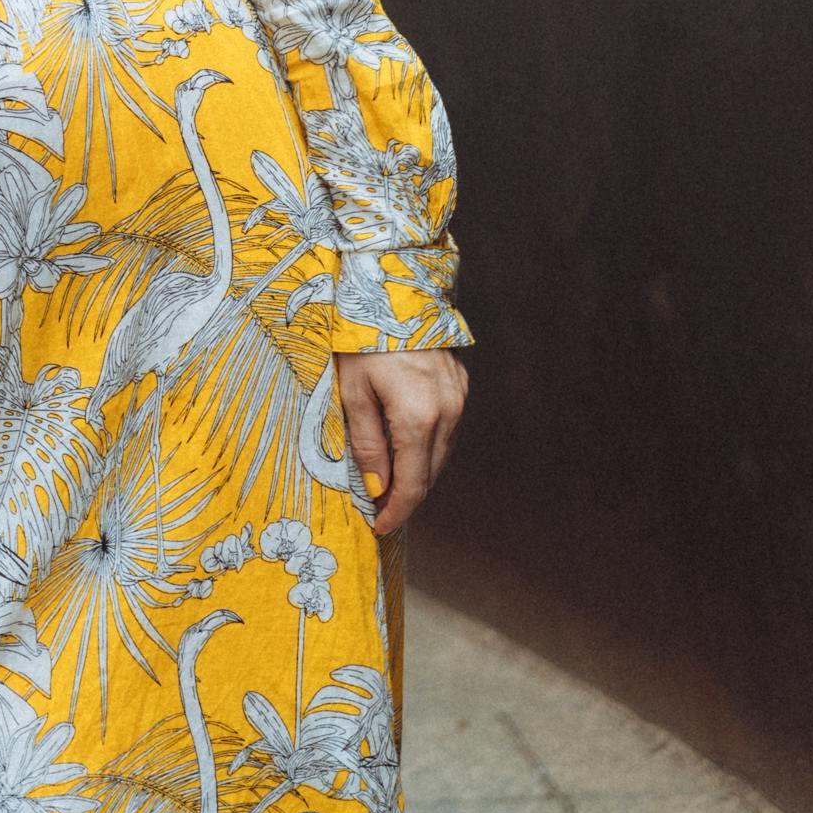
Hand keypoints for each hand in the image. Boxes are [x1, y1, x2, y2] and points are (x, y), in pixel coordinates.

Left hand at [334, 346, 466, 536]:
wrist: (392, 286)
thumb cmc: (361, 337)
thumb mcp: (352, 392)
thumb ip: (367, 444)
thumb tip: (377, 487)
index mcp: (419, 417)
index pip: (412, 484)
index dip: (396, 511)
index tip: (379, 525)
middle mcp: (448, 411)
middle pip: (430, 473)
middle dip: (406, 495)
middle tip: (379, 506)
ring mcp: (459, 396)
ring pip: (441, 452)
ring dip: (418, 470)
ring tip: (389, 479)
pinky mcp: (460, 383)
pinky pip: (447, 428)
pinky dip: (428, 444)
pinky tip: (407, 445)